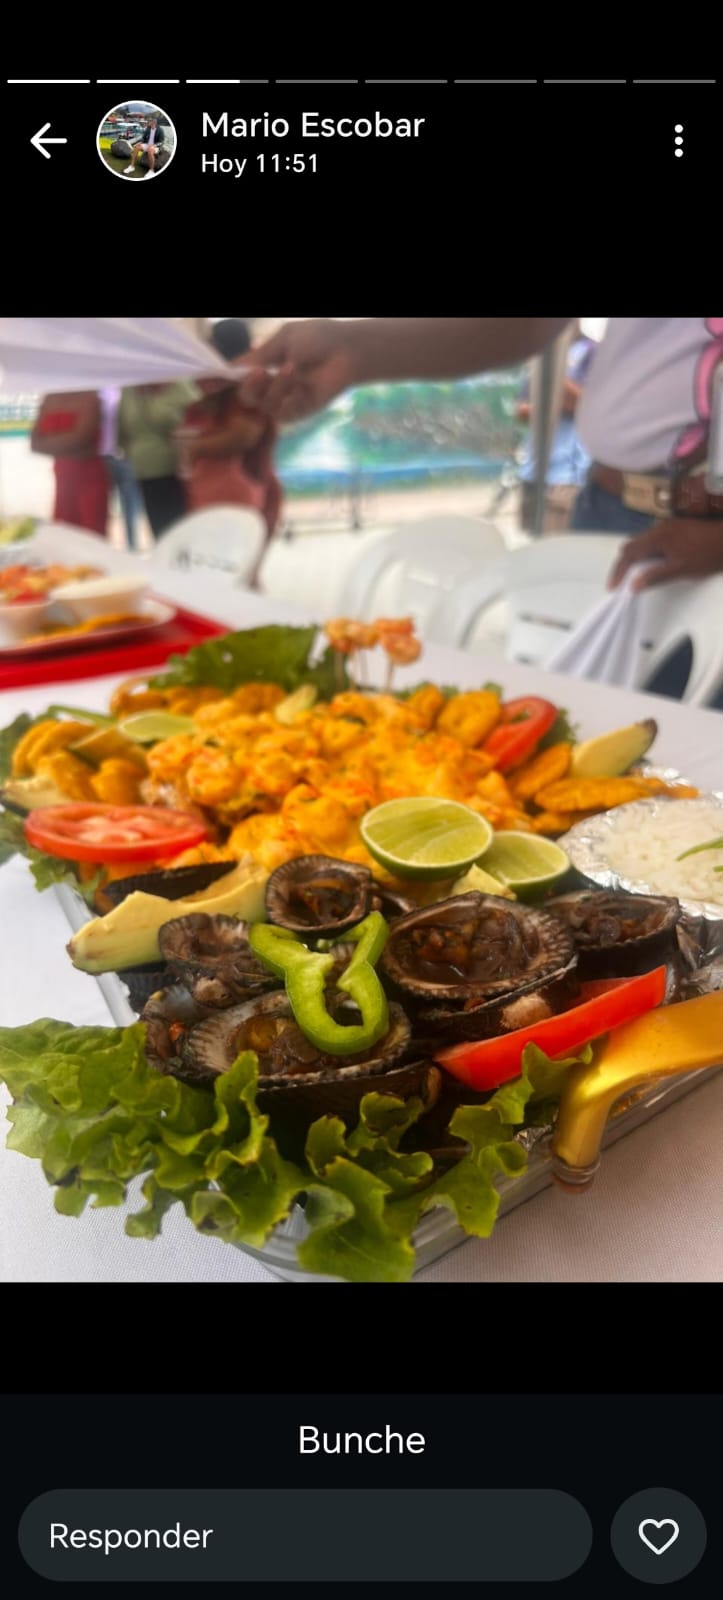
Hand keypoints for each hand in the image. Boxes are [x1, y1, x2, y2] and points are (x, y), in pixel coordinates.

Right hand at [233, 319, 360, 422]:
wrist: (348, 350)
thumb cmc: (318, 339)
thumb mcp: (283, 340)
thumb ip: (257, 356)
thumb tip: (228, 368)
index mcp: (265, 365)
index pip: (237, 378)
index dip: (221, 381)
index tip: (206, 382)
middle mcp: (271, 386)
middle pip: (245, 397)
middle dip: (249, 386)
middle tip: (261, 372)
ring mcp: (285, 401)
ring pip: (263, 405)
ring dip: (275, 386)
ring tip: (292, 367)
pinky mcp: (299, 412)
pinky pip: (281, 413)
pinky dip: (288, 395)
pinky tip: (300, 381)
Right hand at [608, 518, 722, 590]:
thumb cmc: (707, 555)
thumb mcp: (681, 570)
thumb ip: (655, 577)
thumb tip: (632, 586)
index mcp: (657, 537)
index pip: (628, 552)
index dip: (618, 570)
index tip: (613, 587)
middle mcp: (659, 527)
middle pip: (633, 545)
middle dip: (624, 564)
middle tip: (622, 583)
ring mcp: (669, 525)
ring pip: (643, 542)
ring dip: (637, 558)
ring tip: (637, 576)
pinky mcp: (677, 527)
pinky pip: (654, 540)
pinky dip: (648, 553)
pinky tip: (656, 564)